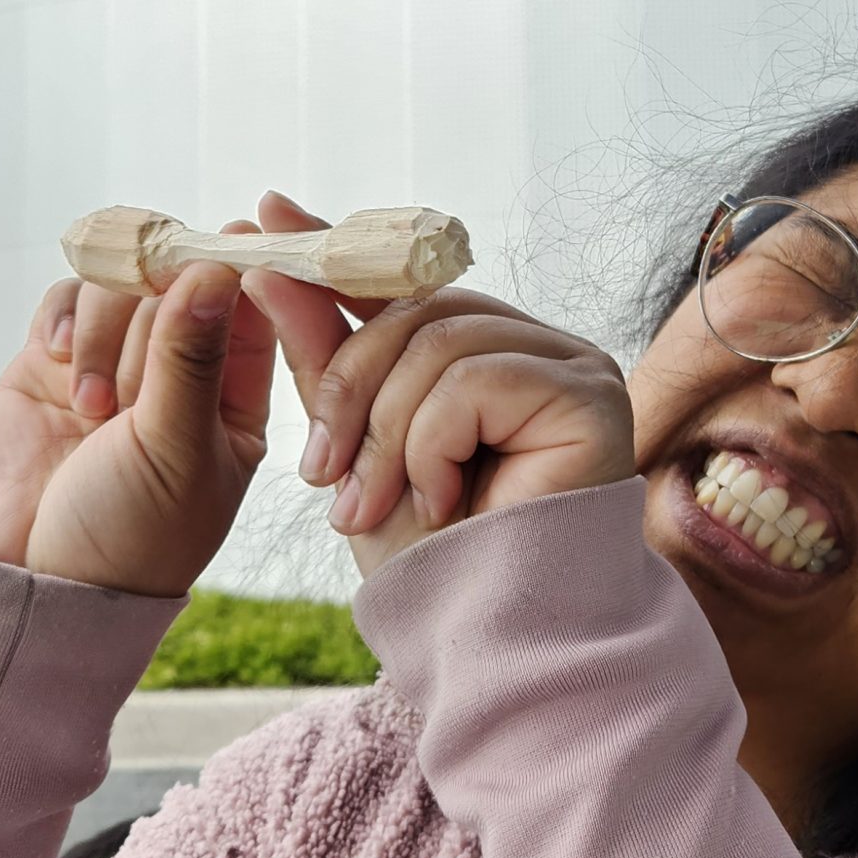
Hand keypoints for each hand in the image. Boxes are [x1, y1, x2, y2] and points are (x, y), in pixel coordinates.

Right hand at [0, 226, 277, 597]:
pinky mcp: (54, 362)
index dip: (255, 265)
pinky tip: (60, 361)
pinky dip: (67, 319)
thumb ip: (190, 359)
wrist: (24, 585)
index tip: (244, 232)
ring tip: (92, 405)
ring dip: (110, 329)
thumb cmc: (125, 539)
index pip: (261, 310)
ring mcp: (116, 364)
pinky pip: (71, 300)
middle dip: (167, 294)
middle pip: (187, 281)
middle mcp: (182, 373)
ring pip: (127, 285)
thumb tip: (214, 270)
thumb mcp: (173, 451)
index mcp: (237, 400)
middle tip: (147, 321)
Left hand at [242, 194, 634, 577]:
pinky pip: (476, 379)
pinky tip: (442, 498)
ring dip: (385, 432)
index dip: (336, 256)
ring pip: (439, 341)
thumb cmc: (435, 560)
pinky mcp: (590, 394)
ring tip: (371, 507)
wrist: (494, 641)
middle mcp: (537, 346)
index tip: (267, 217)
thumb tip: (268, 266)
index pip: (404, 287)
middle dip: (348, 390)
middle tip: (319, 476)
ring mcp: (572, 364)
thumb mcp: (356, 448)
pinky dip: (433, 443)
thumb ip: (324, 358)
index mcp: (487, 351)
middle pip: (416, 311)